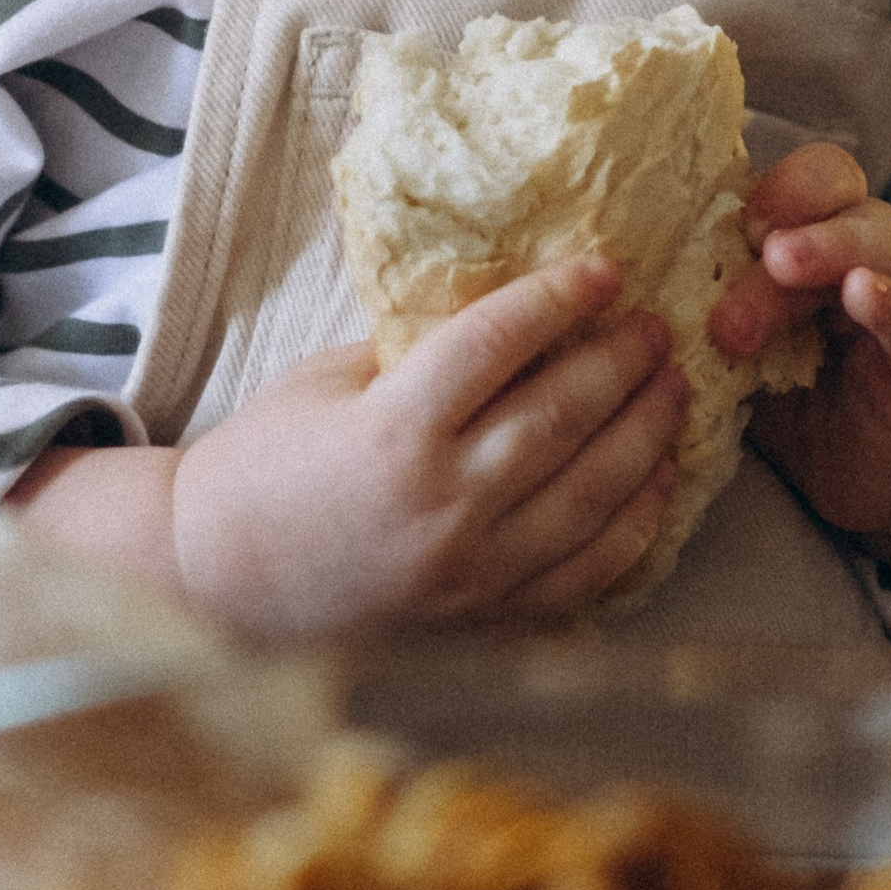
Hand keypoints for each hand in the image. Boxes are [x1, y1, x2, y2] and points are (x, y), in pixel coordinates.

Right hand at [13, 254, 688, 640]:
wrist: (217, 584)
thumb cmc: (264, 465)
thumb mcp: (329, 382)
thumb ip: (418, 353)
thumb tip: (513, 315)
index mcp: (393, 430)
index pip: (499, 344)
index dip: (558, 299)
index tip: (602, 270)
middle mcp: (442, 503)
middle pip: (561, 415)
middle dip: (621, 360)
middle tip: (656, 325)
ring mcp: (470, 571)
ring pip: (591, 493)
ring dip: (645, 434)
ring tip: (674, 387)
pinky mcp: (484, 620)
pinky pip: (584, 571)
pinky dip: (633, 524)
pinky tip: (659, 481)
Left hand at [711, 141, 890, 580]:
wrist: (862, 477)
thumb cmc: (789, 396)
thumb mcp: (737, 342)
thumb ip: (701, 302)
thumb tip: (612, 282)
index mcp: (823, 235)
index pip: (816, 176)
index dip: (780, 184)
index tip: (735, 221)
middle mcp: (875, 251)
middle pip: (843, 202)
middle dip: (791, 227)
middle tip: (752, 260)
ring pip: (885, 249)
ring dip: (830, 253)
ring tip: (782, 269)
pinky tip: (863, 296)